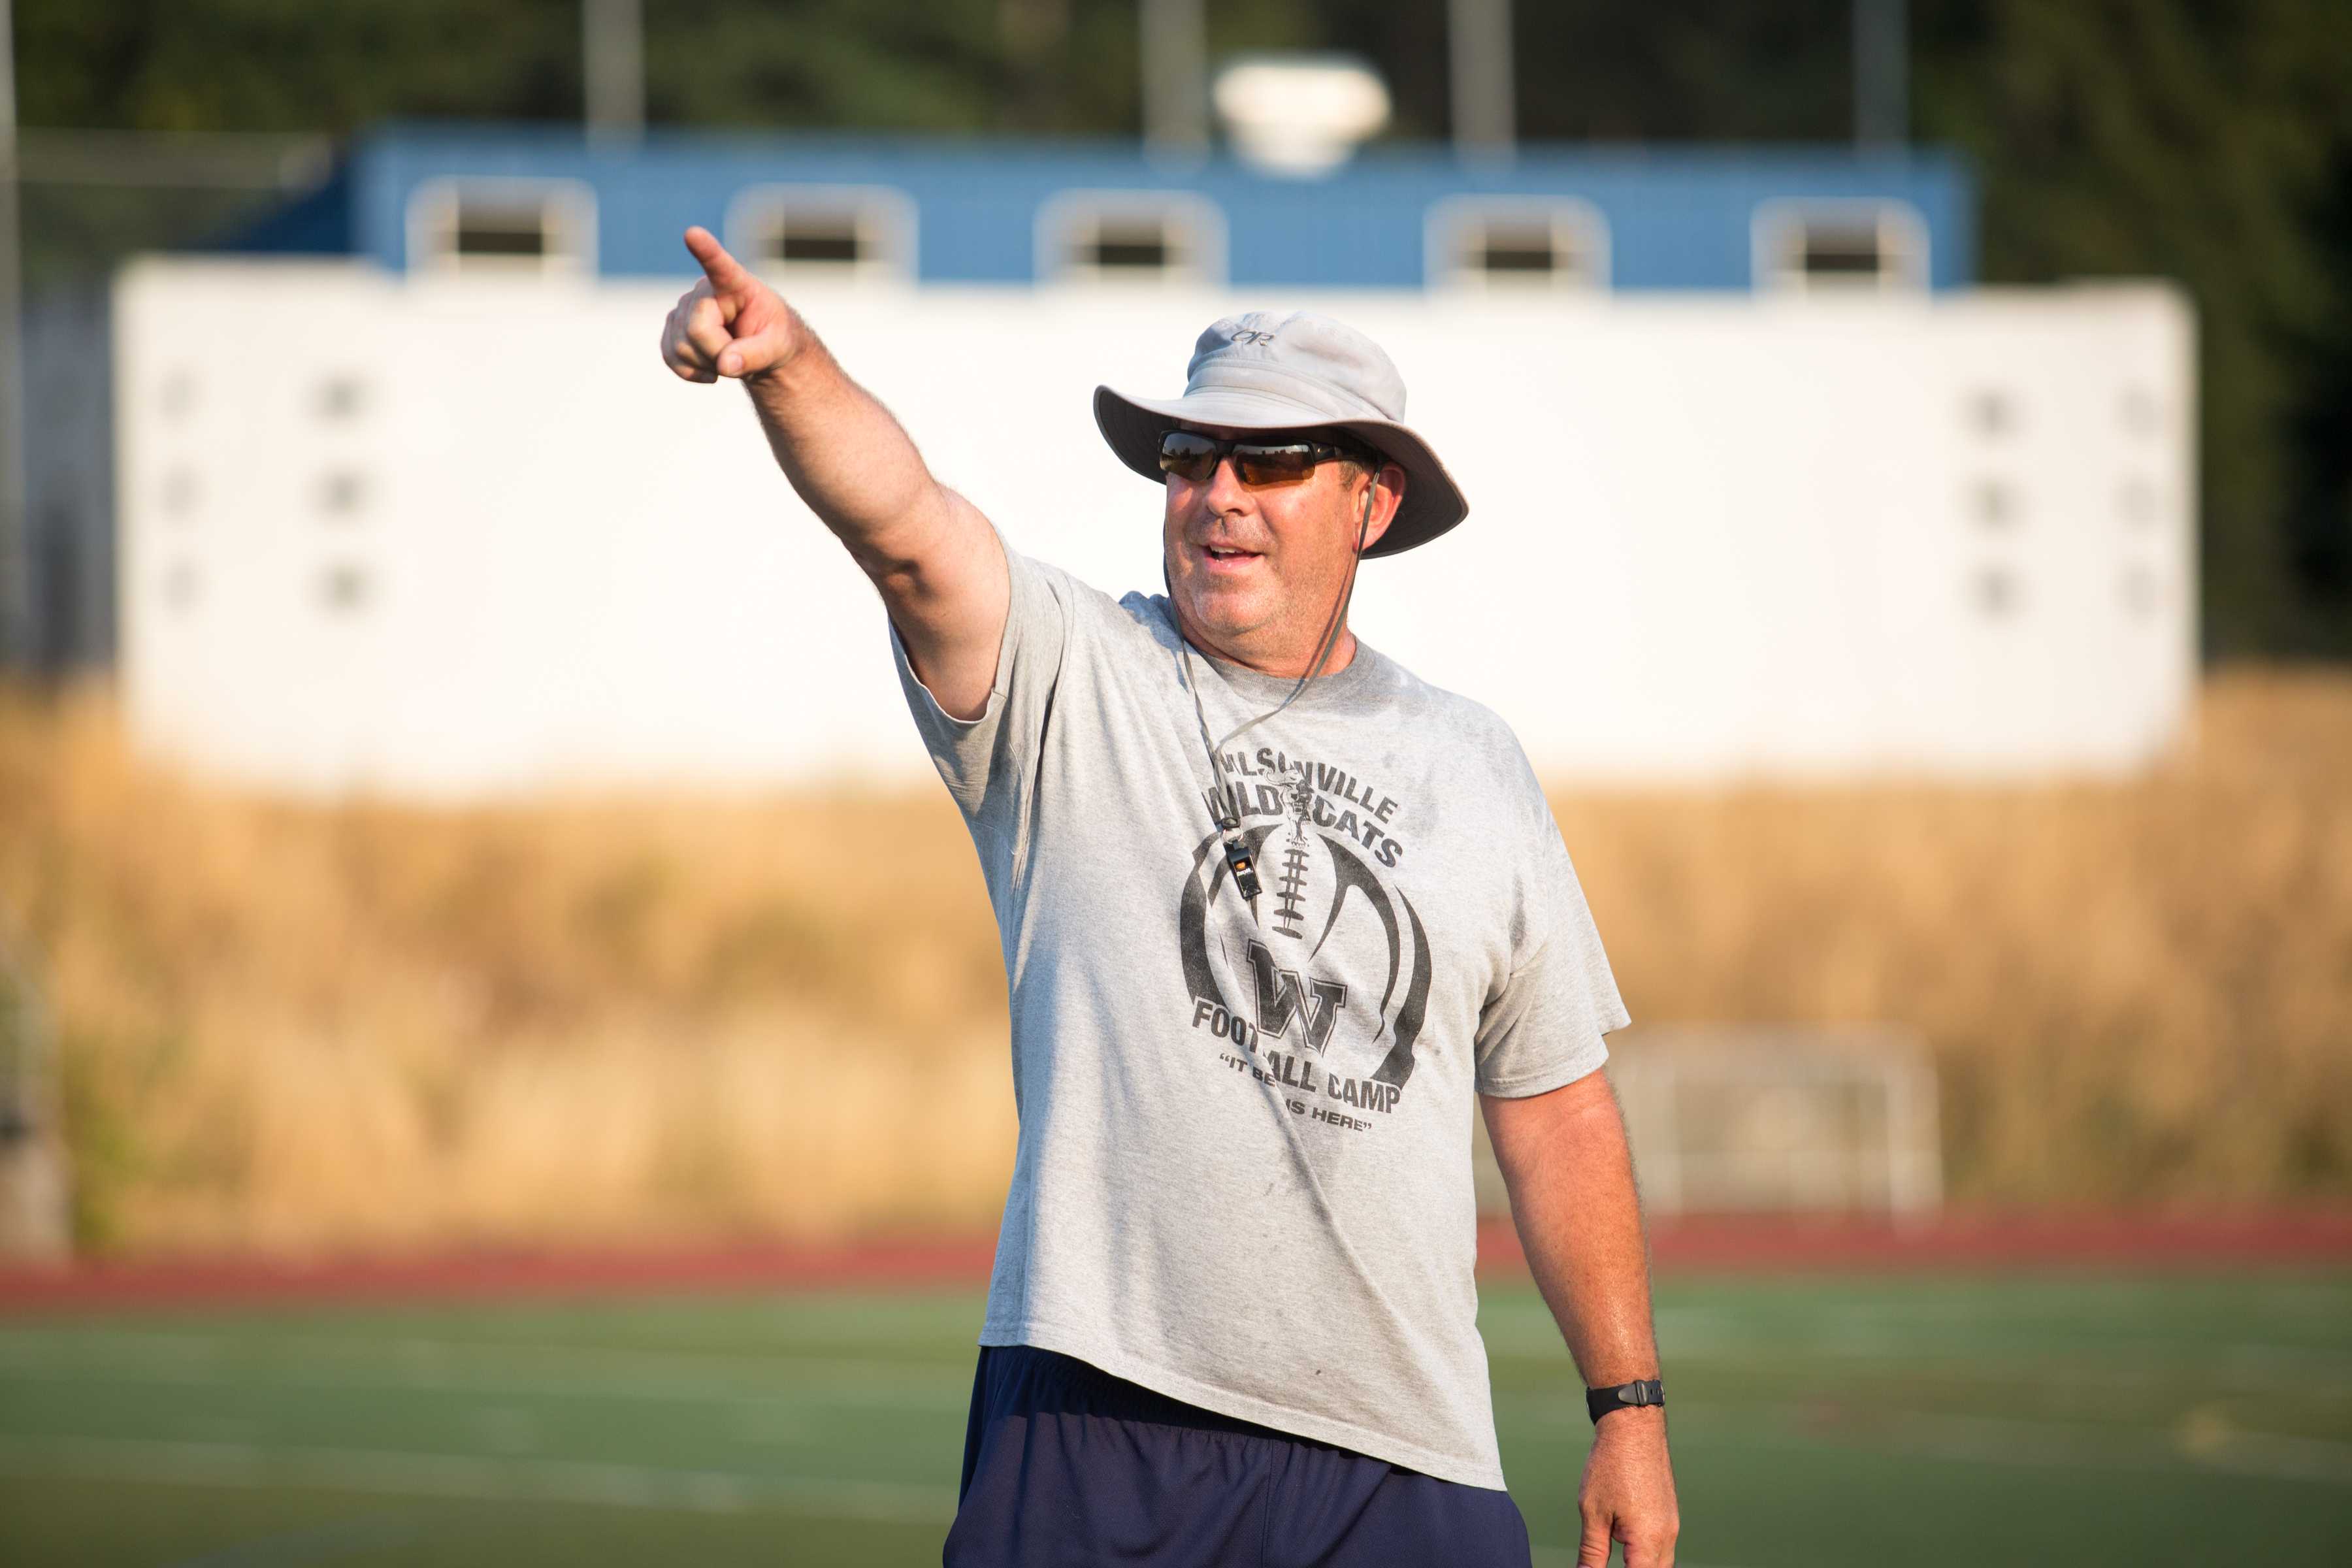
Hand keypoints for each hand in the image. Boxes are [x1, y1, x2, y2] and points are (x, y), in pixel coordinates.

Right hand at [660, 226, 802, 383]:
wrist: (760, 348)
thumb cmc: (773, 338)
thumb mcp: (778, 348)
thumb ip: (755, 354)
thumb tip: (725, 364)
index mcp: (736, 284)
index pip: (720, 266)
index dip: (706, 251)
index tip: (693, 233)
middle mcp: (704, 289)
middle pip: (697, 330)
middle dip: (718, 353)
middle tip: (741, 355)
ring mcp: (684, 307)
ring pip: (682, 347)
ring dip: (707, 364)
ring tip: (729, 355)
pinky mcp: (673, 326)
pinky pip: (670, 356)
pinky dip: (690, 371)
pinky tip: (710, 369)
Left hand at [1577, 1408, 1677, 1566]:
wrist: (1633, 1427)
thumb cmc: (1611, 1465)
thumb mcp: (1593, 1513)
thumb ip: (1592, 1552)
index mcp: (1649, 1539)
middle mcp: (1667, 1536)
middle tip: (1605, 1560)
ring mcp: (1671, 1525)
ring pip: (1661, 1562)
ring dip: (1640, 1562)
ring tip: (1613, 1541)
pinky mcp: (1668, 1514)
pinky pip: (1661, 1545)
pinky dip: (1644, 1550)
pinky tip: (1623, 1537)